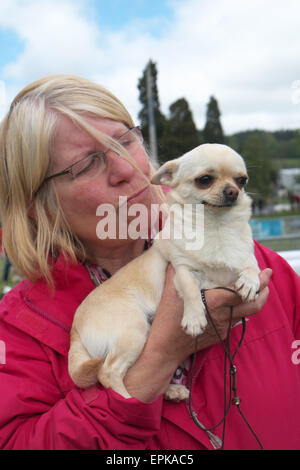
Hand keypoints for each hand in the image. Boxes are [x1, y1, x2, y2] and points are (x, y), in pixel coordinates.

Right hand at [124, 265, 271, 401]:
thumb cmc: (167, 318)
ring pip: (246, 314)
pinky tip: (235, 302)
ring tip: (255, 288)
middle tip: (266, 279)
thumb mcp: (171, 291)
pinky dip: (239, 309)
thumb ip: (178, 271)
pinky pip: (235, 320)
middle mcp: (223, 315)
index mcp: (214, 302)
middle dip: (264, 291)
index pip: (244, 292)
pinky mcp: (221, 335)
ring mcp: (223, 327)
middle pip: (253, 305)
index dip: (257, 282)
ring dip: (253, 301)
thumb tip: (178, 255)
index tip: (264, 271)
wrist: (166, 347)